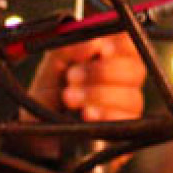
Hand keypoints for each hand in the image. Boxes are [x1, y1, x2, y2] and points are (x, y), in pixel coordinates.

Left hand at [25, 32, 145, 121]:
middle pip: (135, 70)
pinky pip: (126, 122)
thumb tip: (92, 43)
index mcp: (112, 54)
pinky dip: (106, 116)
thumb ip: (69, 48)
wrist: (37, 130)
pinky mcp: (124, 130)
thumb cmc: (51, 91)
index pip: (131, 43)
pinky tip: (87, 115)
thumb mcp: (53, 64)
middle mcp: (125, 78)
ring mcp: (127, 105)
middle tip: (72, 77)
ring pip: (131, 97)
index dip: (122, 45)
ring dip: (99, 95)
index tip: (103, 49)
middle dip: (102, 72)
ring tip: (69, 98)